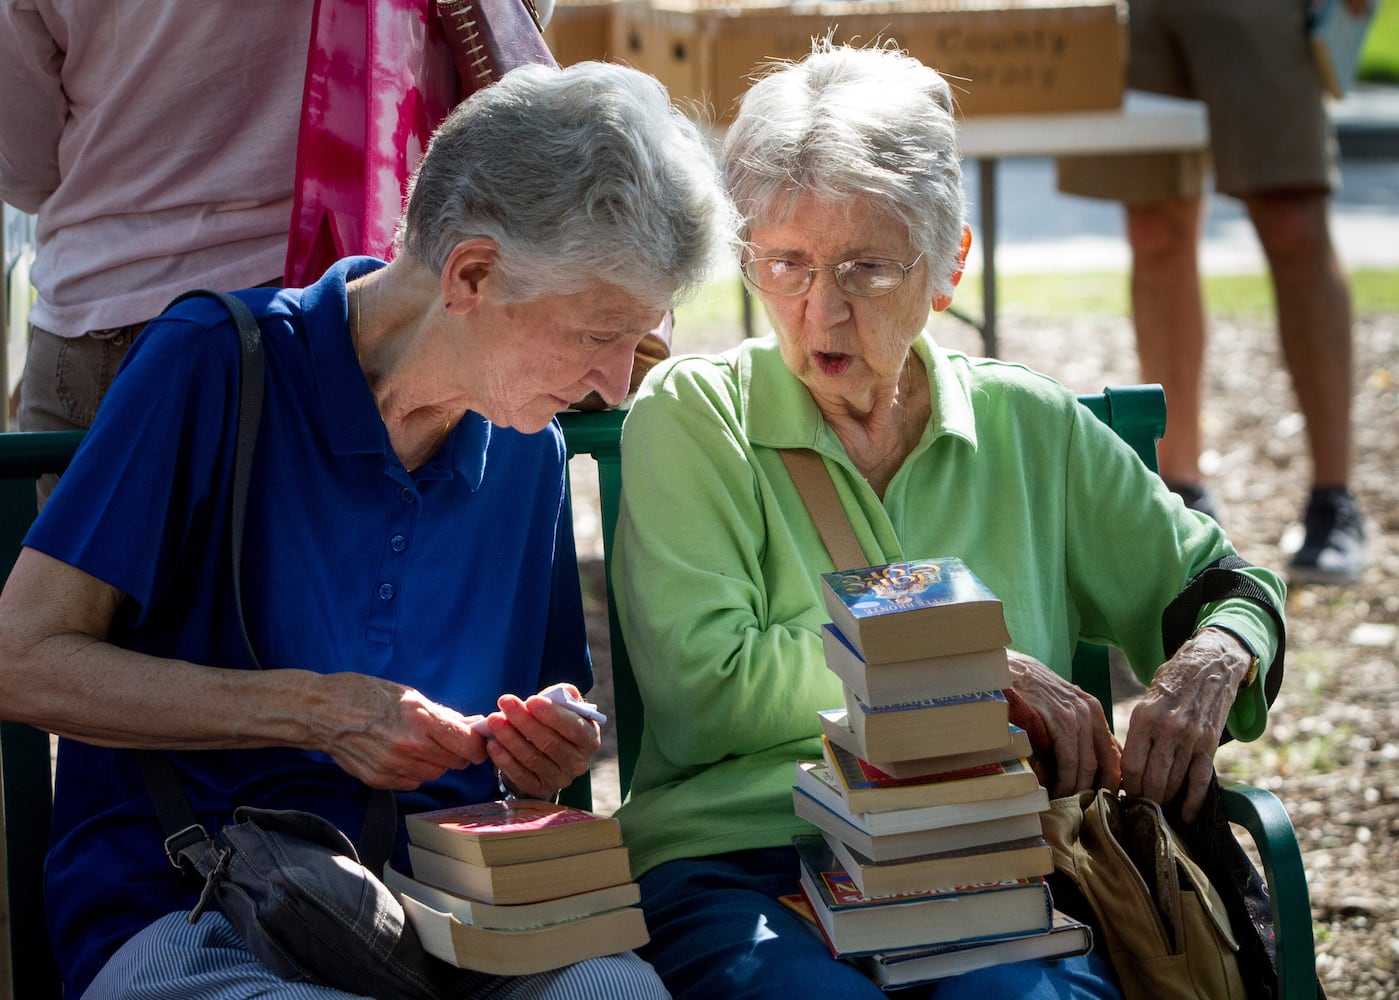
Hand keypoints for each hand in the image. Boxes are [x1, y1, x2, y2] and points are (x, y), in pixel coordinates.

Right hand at [315, 673, 489, 789]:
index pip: (467, 745)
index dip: (477, 746)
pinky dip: (413, 771)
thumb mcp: (410, 696)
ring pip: (434, 774)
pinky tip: (401, 754)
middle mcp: (410, 746)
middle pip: (454, 763)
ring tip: (419, 744)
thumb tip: (469, 726)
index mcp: (421, 720)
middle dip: (456, 753)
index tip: (478, 744)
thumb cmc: (365, 695)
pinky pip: (412, 781)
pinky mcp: (379, 779)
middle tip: (447, 740)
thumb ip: (441, 715)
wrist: (323, 712)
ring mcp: (393, 766)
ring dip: (435, 762)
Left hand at [479, 683, 601, 798]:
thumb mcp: (565, 707)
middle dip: (525, 721)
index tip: (530, 700)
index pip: (574, 728)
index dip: (553, 714)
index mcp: (589, 739)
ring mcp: (560, 779)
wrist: (547, 751)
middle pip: (550, 743)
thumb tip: (556, 695)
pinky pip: (520, 776)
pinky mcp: (540, 789)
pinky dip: (505, 760)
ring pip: (532, 758)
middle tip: (505, 703)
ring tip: (494, 720)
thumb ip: (564, 696)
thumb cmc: (556, 722)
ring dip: (510, 738)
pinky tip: (492, 744)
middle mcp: (578, 762)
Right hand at [1007, 651, 1120, 797]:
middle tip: (1086, 809)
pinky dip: (1065, 780)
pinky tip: (1057, 790)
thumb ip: (1071, 732)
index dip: (1109, 780)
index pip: (1113, 753)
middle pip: (1106, 763)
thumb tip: (1083, 768)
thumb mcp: (1056, 708)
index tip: (1100, 800)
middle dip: (1098, 789)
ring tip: (1067, 803)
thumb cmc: (1027, 692)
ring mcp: (1077, 715)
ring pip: (1088, 765)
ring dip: (1078, 789)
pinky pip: (1070, 759)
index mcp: (1092, 710)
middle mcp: (1090, 711)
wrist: (1006, 671)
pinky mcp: (1061, 720)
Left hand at [1121, 627, 1251, 821]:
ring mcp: (1190, 737)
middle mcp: (1167, 728)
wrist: (1210, 664)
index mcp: (1144, 717)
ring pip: (1173, 782)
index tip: (1122, 796)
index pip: (1130, 765)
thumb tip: (1125, 769)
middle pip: (1151, 779)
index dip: (1125, 786)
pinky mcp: (1210, 743)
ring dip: (1164, 801)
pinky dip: (1193, 802)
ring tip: (1157, 812)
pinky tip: (1185, 816)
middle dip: (1143, 799)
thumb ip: (1139, 733)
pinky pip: (1200, 780)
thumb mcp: (1146, 702)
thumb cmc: (1171, 684)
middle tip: (1138, 809)